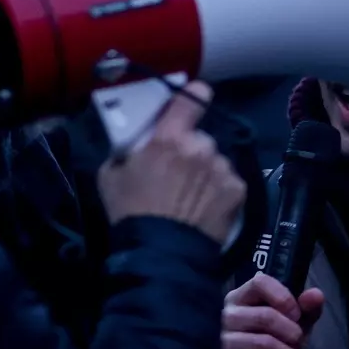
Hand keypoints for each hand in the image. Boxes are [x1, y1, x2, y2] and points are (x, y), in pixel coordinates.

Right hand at [97, 81, 244, 244]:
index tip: (193, 99)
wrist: (160, 253)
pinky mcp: (237, 189)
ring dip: (205, 172)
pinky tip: (203, 208)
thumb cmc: (130, 212)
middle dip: (190, 151)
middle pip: (200, 139)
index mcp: (170, 137)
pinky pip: (227, 182)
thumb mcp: (111, 175)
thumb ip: (126, 151)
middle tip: (176, 175)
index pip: (192, 97)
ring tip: (189, 198)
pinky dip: (218, 191)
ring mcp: (222, 168)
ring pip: (215, 161)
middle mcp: (202, 146)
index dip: (193, 96)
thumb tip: (134, 143)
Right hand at [222, 273, 326, 348]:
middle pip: (265, 316)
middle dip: (291, 333)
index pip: (260, 283)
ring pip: (261, 343)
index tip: (297, 315)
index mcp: (242, 297)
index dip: (283, 297)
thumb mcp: (295, 324)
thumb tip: (315, 295)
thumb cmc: (276, 343)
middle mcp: (226, 314)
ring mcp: (220, 340)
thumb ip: (307, 308)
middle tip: (298, 343)